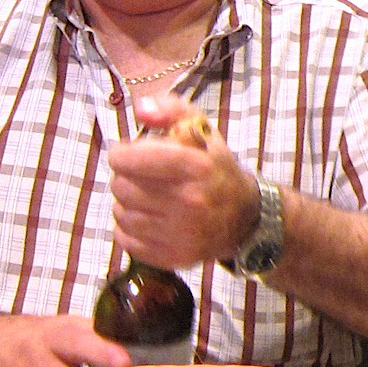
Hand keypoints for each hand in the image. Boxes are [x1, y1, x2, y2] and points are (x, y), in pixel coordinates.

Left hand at [107, 95, 258, 268]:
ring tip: (146, 198)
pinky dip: (129, 228)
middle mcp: (191, 202)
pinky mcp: (175, 257)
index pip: (130, 159)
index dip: (121, 154)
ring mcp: (183, 234)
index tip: (127, 155)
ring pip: (121, 214)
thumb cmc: (215, 169)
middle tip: (141, 178)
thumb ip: (170, 109)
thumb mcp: (201, 130)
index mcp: (196, 167)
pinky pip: (126, 240)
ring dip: (126, 203)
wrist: (246, 217)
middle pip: (121, 187)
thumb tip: (141, 110)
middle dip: (125, 178)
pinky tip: (147, 219)